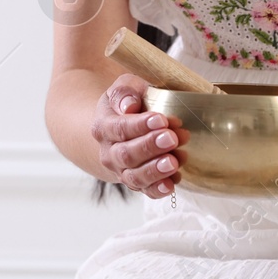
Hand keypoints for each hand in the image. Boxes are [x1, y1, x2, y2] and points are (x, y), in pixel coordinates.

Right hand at [92, 74, 181, 197]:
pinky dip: (158, 189)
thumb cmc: (130, 103)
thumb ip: (125, 92)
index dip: (139, 125)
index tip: (161, 119)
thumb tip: (129, 105)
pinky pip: (145, 190)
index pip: (119, 128)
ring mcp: (122, 171)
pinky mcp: (137, 183)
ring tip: (173, 162)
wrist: (122, 129)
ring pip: (134, 176)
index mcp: (104, 126)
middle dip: (150, 147)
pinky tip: (171, 184)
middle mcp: (109, 152)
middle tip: (172, 138)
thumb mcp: (125, 87)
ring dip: (155, 171)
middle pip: (126, 154)